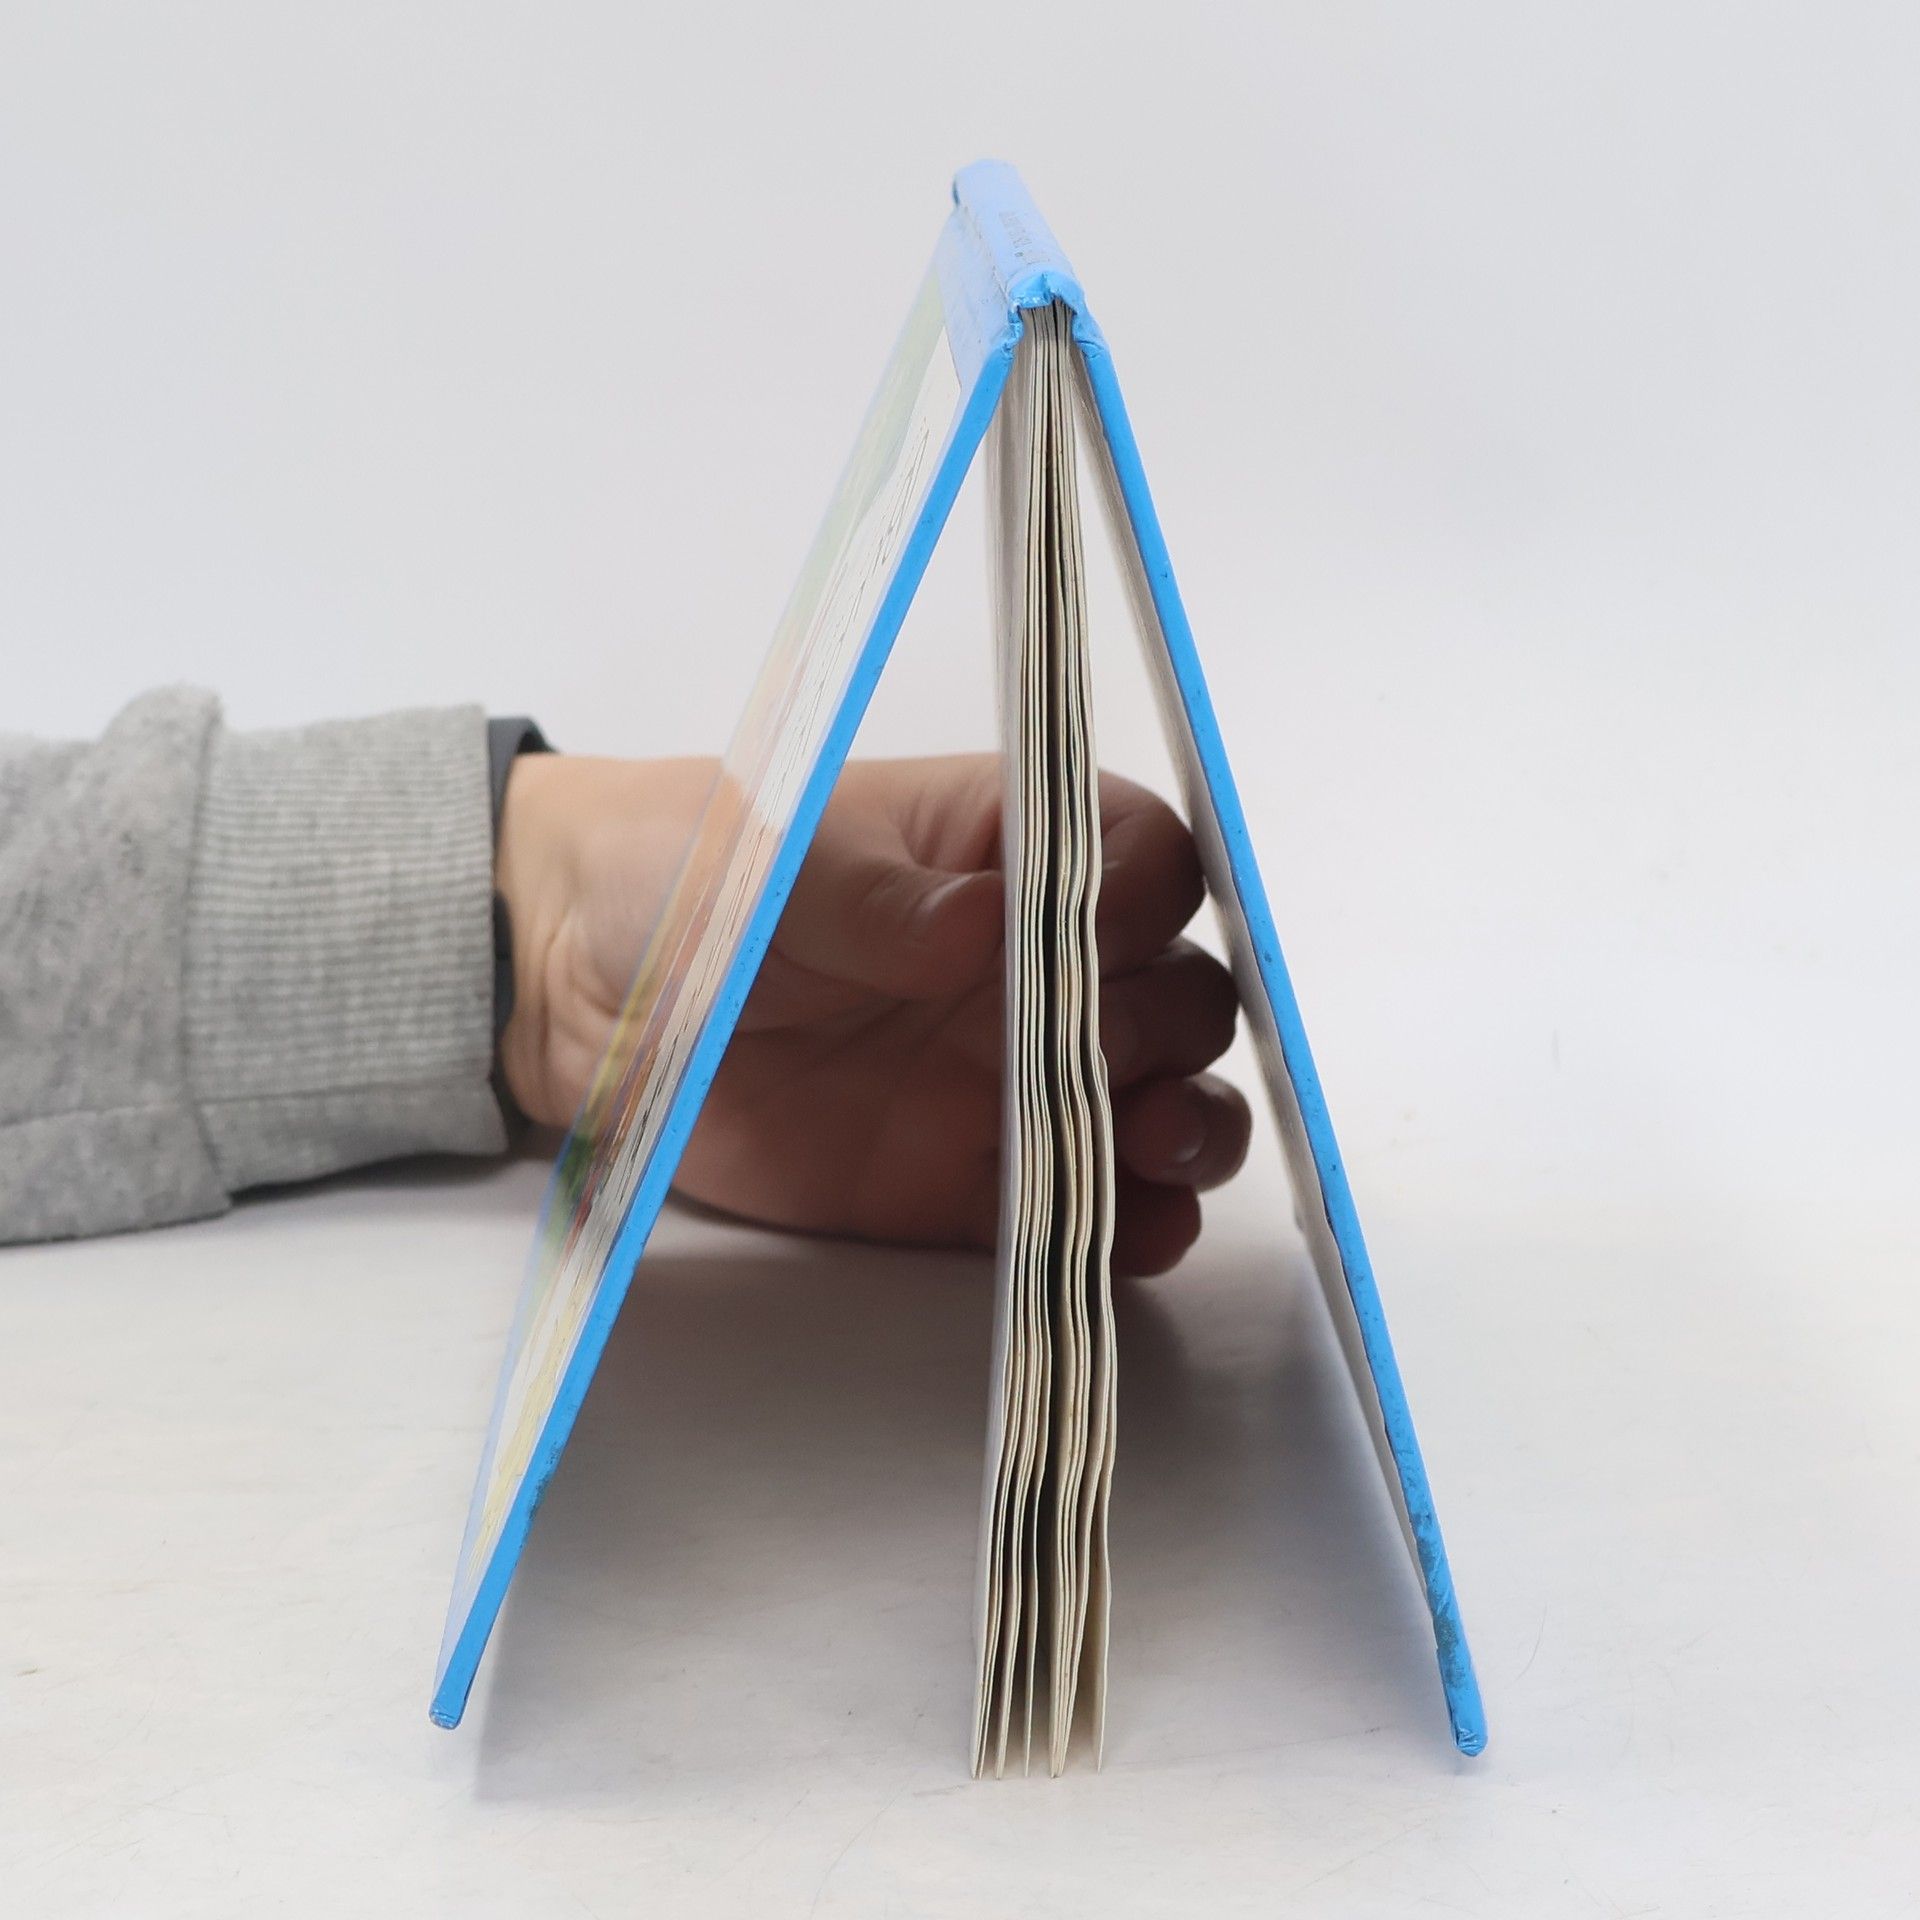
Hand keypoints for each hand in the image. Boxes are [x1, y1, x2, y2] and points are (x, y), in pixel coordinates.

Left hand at [496, 754, 1250, 1275]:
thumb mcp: (776, 869)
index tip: (1105, 939)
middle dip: (1174, 1028)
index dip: (1144, 897)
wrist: (579, 1001)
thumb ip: (881, 901)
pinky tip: (1133, 1232)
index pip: (1136, 856)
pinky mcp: (970, 1181)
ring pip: (1157, 1099)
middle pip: (1177, 988)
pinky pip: (1079, 1205)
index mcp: (1001, 849)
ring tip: (1158, 1149)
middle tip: (1111, 1058)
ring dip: (1187, 1128)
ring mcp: (1010, 1077)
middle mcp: (1034, 963)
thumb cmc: (686, 883)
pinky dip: (1128, 1225)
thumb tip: (990, 923)